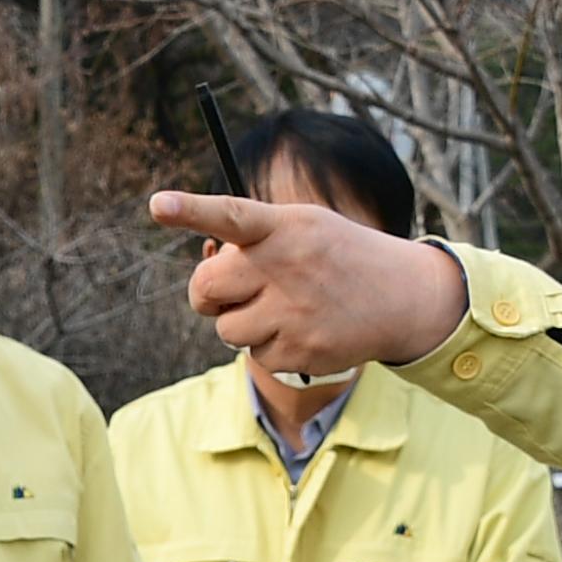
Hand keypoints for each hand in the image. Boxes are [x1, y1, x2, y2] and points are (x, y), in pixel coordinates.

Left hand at [152, 191, 469, 377]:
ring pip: (225, 329)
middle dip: (208, 293)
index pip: (231, 215)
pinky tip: (301, 330)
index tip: (158, 204)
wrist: (402, 297)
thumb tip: (206, 264)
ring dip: (240, 323)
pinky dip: (269, 347)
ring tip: (280, 308)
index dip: (191, 210)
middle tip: (229, 288)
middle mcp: (286, 267)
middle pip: (204, 288)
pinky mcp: (301, 352)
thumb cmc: (336, 256)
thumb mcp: (303, 228)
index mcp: (284, 228)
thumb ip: (253, 240)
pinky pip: (255, 356)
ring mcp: (293, 313)